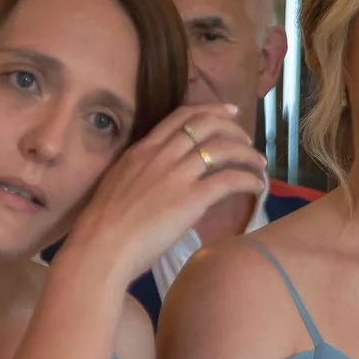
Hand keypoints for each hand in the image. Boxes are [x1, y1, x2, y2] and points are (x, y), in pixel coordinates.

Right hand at [61, 102, 267, 282]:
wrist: (100, 248)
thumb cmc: (103, 227)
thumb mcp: (121, 186)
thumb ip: (144, 176)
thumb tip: (164, 181)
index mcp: (142, 150)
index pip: (181, 116)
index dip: (210, 110)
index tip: (228, 112)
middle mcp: (161, 155)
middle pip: (207, 125)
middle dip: (234, 128)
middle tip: (248, 141)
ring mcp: (177, 175)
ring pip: (223, 147)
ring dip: (247, 153)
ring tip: (258, 164)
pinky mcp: (192, 198)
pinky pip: (230, 179)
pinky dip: (248, 179)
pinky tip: (257, 186)